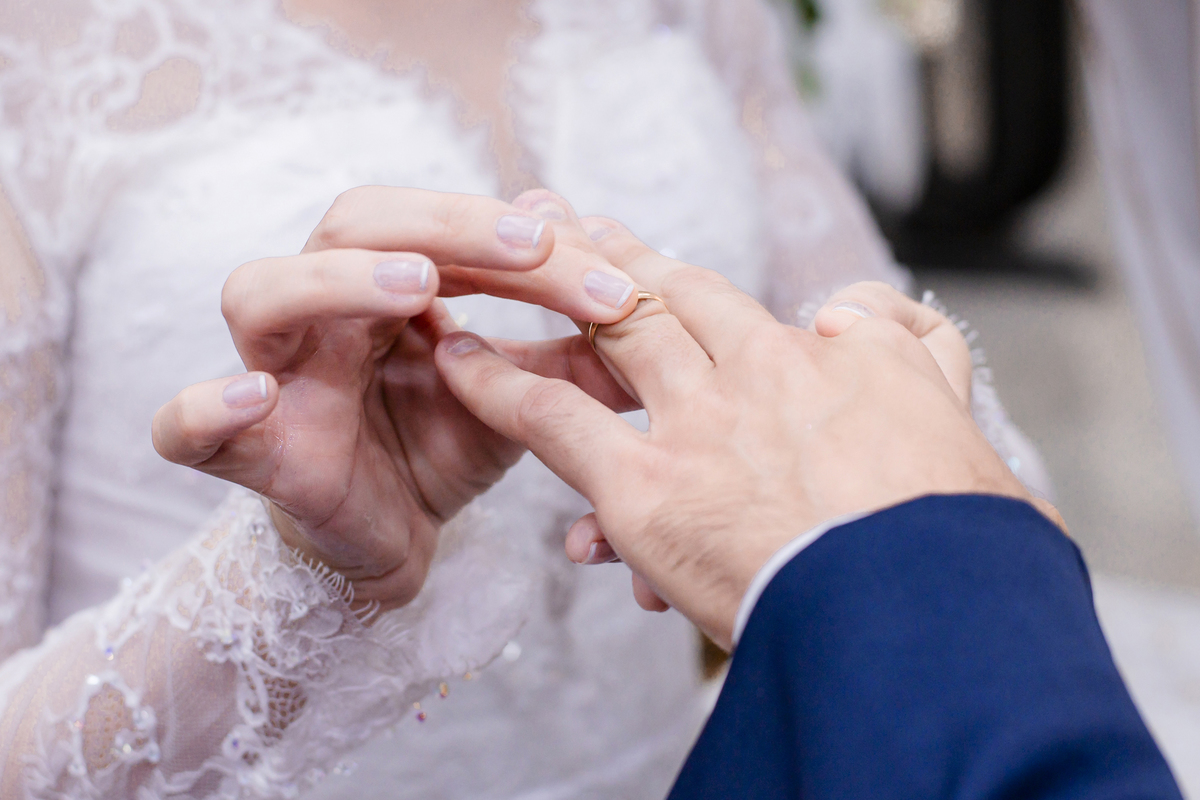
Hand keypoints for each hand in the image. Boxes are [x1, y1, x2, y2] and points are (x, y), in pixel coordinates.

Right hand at [152, 188, 639, 609]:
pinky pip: (186, 427)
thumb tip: (630, 287)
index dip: (521, 240)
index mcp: (389, 288)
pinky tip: (255, 397)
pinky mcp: (247, 453)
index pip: (445, 230)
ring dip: (336, 282)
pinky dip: (204, 409)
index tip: (608, 276)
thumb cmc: (439, 452)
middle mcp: (326, 311)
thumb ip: (567, 355)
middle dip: (449, 229)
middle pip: (355, 226)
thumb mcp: (520, 402)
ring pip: (262, 293)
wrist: (388, 545)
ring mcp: (275, 375)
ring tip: (416, 290)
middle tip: (532, 246)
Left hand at [434, 219, 1040, 647]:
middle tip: (575, 222)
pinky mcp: (651, 487)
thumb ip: (925, 364)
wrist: (931, 617)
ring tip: (521, 255)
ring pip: (618, 323)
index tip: (671, 270)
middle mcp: (770, 369)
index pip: (764, 309)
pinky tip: (457, 360)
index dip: (706, 283)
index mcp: (849, 361)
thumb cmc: (967, 555)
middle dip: (621, 253)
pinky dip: (500, 384)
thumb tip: (876, 322)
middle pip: (680, 289)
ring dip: (564, 284)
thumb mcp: (976, 444)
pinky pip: (555, 416)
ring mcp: (706, 420)